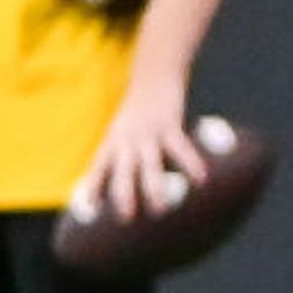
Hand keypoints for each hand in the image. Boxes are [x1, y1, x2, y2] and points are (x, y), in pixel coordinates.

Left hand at [76, 74, 204, 224]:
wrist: (154, 74)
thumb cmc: (140, 107)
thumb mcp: (123, 128)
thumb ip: (126, 151)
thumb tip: (137, 180)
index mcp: (114, 141)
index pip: (98, 166)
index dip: (93, 186)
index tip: (90, 207)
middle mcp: (127, 140)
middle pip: (122, 171)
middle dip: (123, 196)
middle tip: (127, 218)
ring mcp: (148, 133)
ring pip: (149, 166)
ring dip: (154, 189)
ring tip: (161, 210)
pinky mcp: (169, 125)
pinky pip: (181, 148)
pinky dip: (191, 164)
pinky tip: (202, 180)